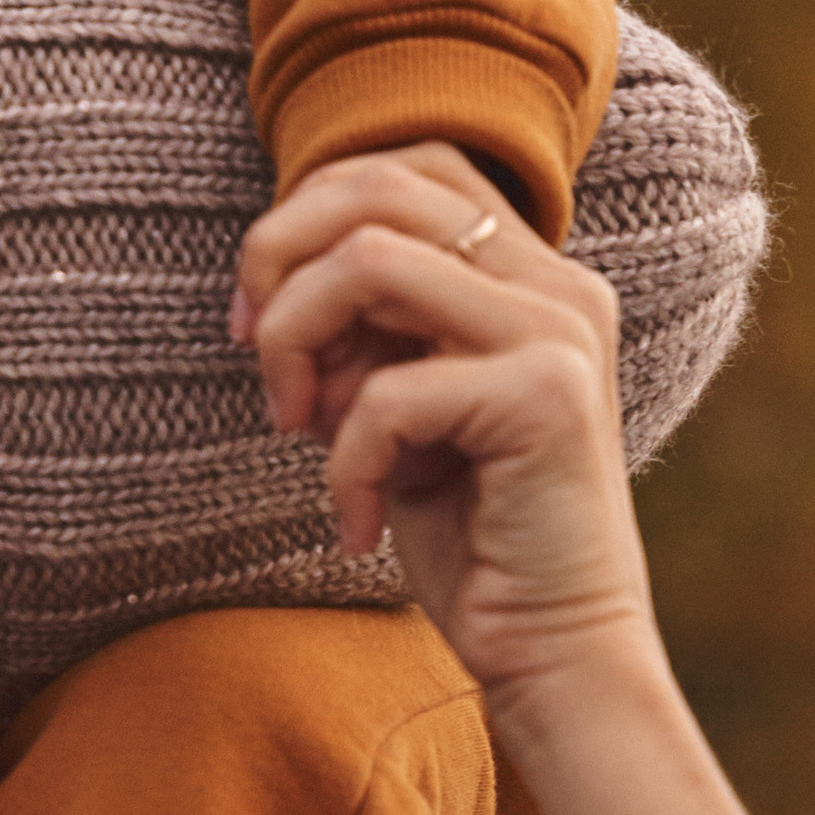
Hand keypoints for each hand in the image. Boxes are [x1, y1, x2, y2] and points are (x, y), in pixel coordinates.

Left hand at [231, 149, 659, 720]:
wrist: (553, 648)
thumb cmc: (468, 532)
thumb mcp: (397, 409)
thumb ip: (362, 331)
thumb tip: (268, 280)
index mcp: (530, 272)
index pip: (404, 166)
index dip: (304, 216)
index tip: (254, 315)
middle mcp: (557, 283)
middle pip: (374, 192)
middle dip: (278, 265)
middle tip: (260, 363)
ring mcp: (559, 332)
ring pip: (367, 262)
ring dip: (297, 345)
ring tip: (299, 431)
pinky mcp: (546, 398)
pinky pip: (386, 390)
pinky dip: (342, 461)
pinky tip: (355, 525)